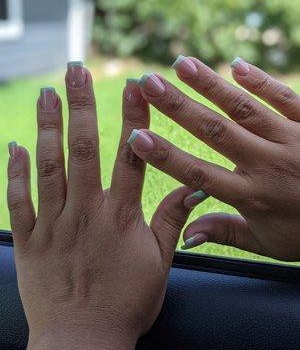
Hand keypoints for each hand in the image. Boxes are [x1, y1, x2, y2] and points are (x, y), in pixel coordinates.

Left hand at [7, 65, 192, 349]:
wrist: (83, 343)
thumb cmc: (126, 303)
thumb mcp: (159, 263)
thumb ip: (172, 221)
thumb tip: (192, 186)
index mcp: (121, 215)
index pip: (131, 155)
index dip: (134, 117)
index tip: (134, 86)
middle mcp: (86, 211)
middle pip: (84, 148)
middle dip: (81, 105)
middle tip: (76, 71)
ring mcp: (54, 224)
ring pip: (49, 166)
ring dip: (48, 127)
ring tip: (47, 94)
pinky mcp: (30, 240)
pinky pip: (20, 200)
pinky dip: (16, 171)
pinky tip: (15, 145)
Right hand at [128, 55, 299, 260]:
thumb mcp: (268, 244)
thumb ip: (226, 234)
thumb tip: (187, 235)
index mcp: (253, 196)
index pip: (199, 173)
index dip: (165, 156)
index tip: (137, 135)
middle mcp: (268, 164)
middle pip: (215, 131)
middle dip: (177, 106)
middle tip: (147, 84)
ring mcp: (291, 140)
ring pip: (244, 108)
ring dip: (210, 85)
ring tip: (181, 64)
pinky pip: (285, 98)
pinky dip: (261, 81)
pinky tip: (237, 65)